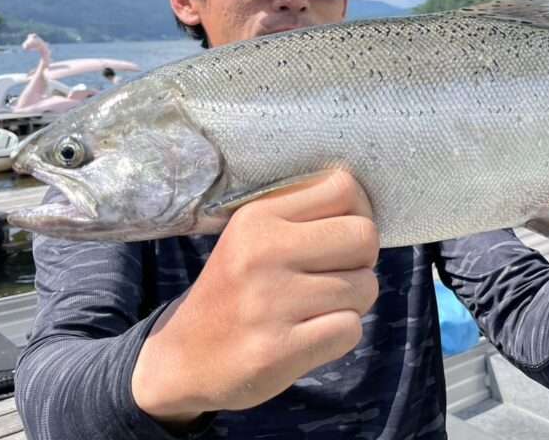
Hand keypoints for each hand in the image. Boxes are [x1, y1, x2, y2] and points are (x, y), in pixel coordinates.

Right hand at [131, 170, 379, 425]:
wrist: (182, 360)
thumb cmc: (236, 290)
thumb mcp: (253, 237)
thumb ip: (303, 215)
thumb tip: (367, 208)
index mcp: (257, 217)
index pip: (345, 189)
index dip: (360, 213)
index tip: (342, 237)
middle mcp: (261, 252)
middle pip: (364, 236)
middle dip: (362, 260)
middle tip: (336, 275)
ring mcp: (268, 303)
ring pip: (365, 286)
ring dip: (352, 302)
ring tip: (316, 308)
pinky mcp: (277, 351)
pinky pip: (350, 330)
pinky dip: (340, 335)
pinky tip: (310, 336)